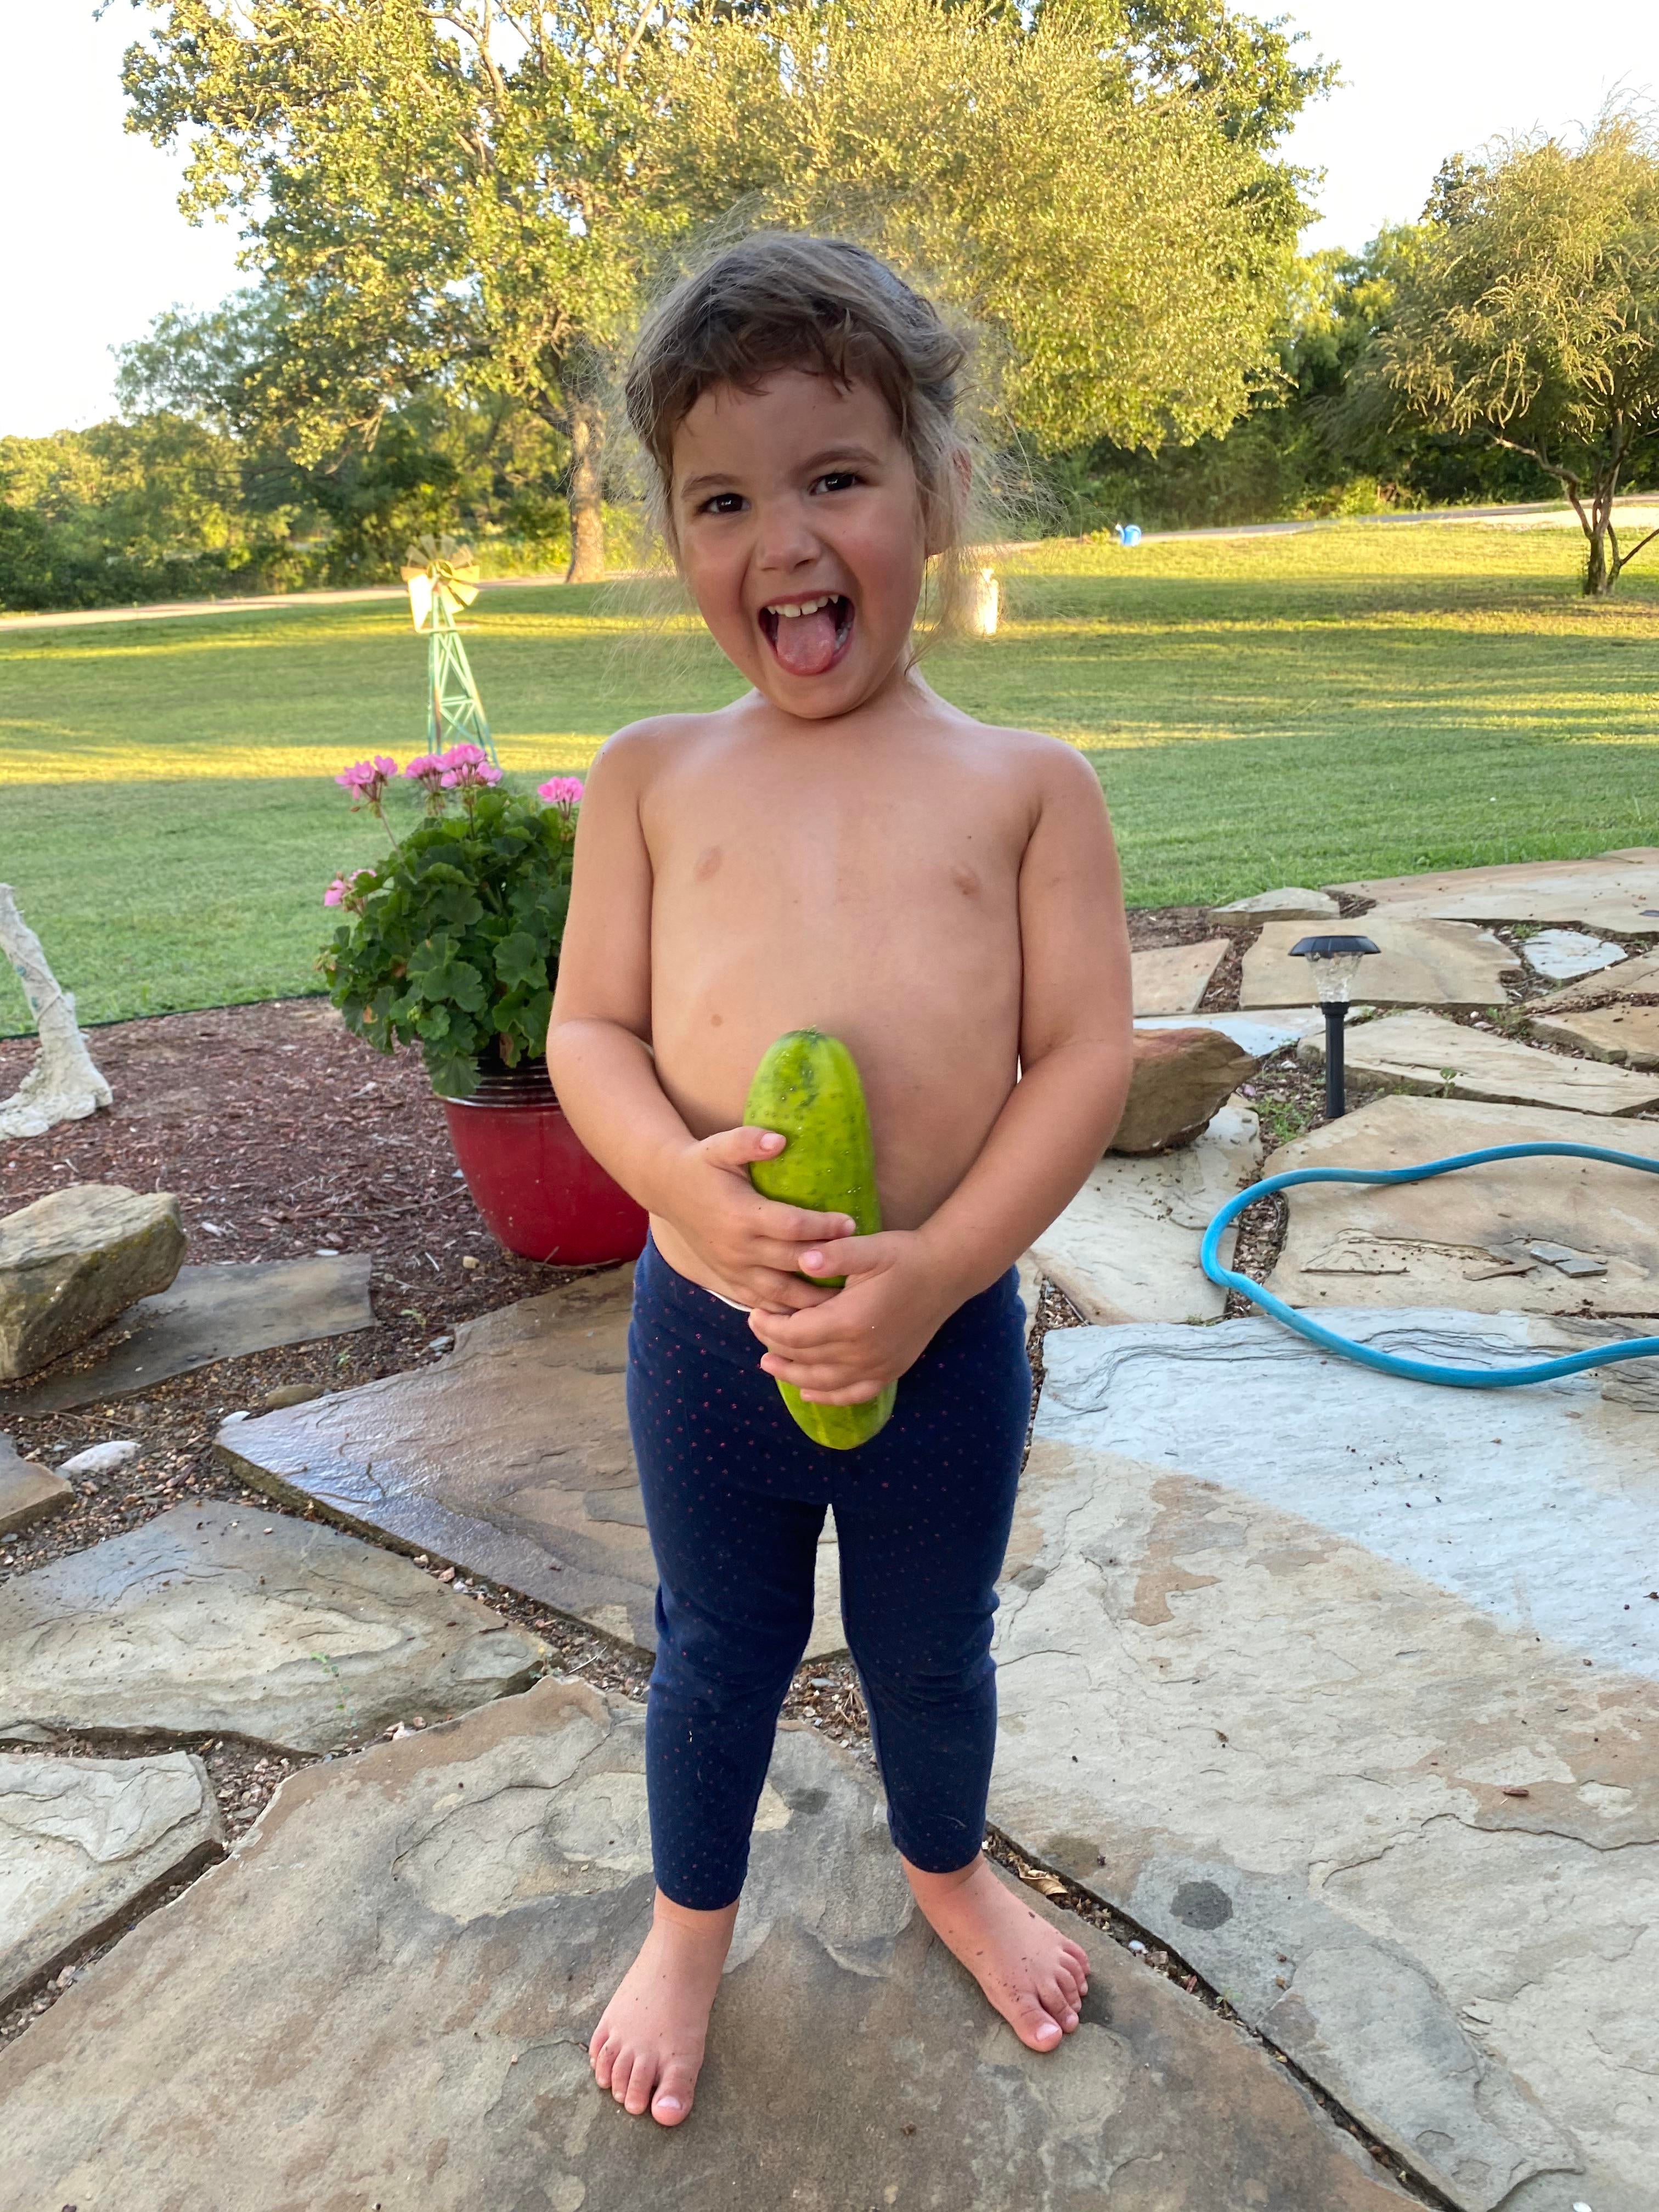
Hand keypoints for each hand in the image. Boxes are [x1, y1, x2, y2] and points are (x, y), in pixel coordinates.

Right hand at [659, 1126, 856, 1310]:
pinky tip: (816, 1314)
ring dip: (815, 1299)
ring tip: (848, 1299)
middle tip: (861, 1261)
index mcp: (741, 1215)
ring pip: (781, 1294)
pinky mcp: (730, 1281)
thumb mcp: (719, 1146)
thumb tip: (779, 1141)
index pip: (791, 1226)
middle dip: (828, 1262)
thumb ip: (747, 1141)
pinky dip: (790, 1312)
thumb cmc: (701, 1164)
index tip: (851, 1223)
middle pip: (793, 1262)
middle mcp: (739, 1248)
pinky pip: (763, 1304)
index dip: (823, 1226)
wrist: (667, 1189)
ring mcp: (734, 1269)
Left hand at [746, 1230, 958, 1403]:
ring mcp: (877, 1367)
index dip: (768, 1327)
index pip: (794, 1334)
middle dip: (774, 1345)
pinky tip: (809, 1393)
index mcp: (850, 1321)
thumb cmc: (906, 1257)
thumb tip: (803, 1258)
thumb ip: (835, 1254)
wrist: (947, 1273)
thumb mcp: (870, 1247)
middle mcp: (861, 1352)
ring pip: (822, 1382)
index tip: (754, 1312)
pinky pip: (853, 1394)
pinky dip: (828, 1397)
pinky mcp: (890, 1372)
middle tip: (758, 1328)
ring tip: (769, 1363)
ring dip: (791, 1375)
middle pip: (803, 1358)